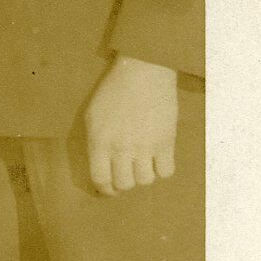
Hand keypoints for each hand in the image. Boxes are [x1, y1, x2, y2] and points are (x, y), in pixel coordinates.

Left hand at [84, 55, 177, 195]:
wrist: (144, 71)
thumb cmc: (115, 90)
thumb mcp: (93, 115)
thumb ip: (95, 142)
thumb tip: (102, 168)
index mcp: (99, 140)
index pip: (100, 179)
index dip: (105, 190)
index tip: (110, 190)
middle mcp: (121, 147)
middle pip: (124, 184)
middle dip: (124, 183)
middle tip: (127, 174)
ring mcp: (145, 146)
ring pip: (145, 181)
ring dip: (143, 175)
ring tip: (143, 162)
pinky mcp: (166, 141)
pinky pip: (166, 171)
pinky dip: (163, 168)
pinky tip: (159, 157)